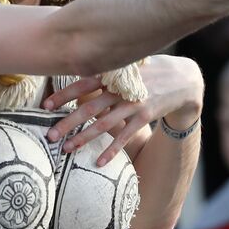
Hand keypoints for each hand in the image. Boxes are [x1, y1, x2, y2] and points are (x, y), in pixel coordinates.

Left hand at [42, 55, 203, 165]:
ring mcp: (133, 104)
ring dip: (84, 138)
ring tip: (67, 148)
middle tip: (50, 134)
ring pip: (103, 124)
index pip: (83, 84)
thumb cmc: (148, 73)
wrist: (183, 80)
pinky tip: (99, 161)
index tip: (46, 105)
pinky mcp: (145, 117)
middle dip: (68, 122)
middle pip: (89, 108)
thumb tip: (78, 83)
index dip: (64, 94)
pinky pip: (125, 136)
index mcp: (114, 74)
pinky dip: (111, 150)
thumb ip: (105, 75)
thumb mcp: (127, 67)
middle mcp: (121, 89)